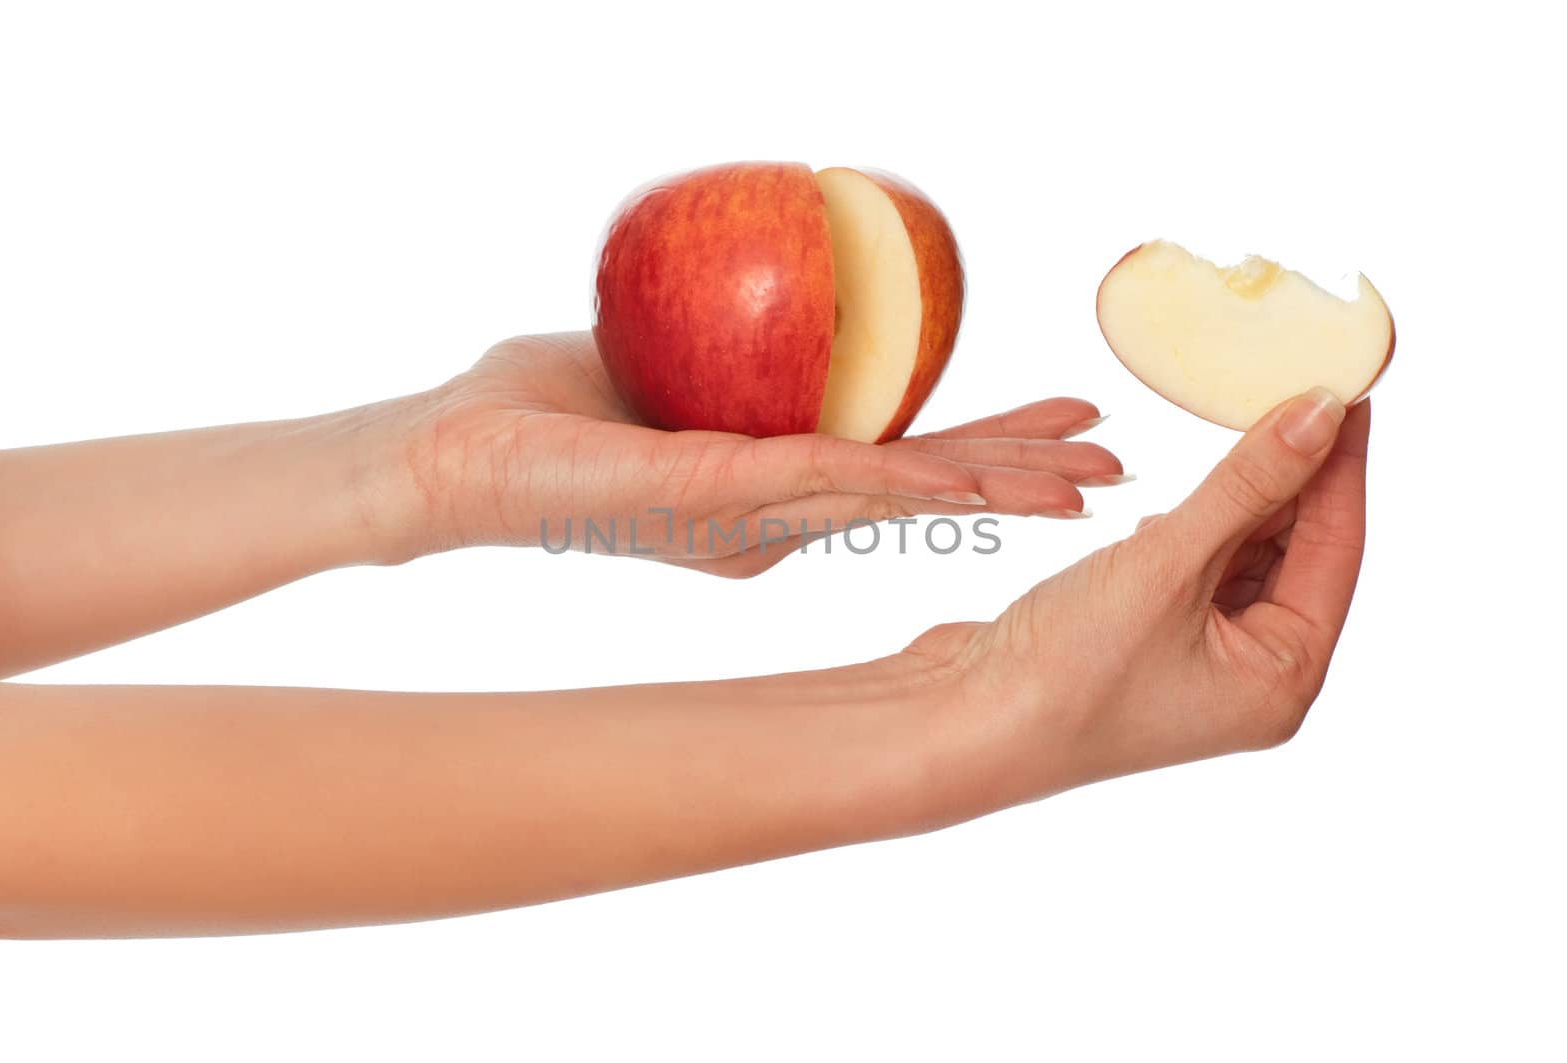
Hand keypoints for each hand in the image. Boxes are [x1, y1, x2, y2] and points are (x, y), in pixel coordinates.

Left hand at [399, 332, 1128, 575]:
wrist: (453, 458)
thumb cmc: (541, 411)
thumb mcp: (653, 373)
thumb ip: (724, 368)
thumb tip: (774, 325)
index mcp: (765, 495)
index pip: (894, 467)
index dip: (982, 452)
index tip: (1061, 430)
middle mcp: (771, 520)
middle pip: (917, 492)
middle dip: (1020, 481)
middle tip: (1116, 468)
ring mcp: (749, 518)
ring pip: (895, 498)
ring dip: (995, 490)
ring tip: (1085, 486)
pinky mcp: (715, 501)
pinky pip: (829, 481)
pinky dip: (911, 478)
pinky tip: (977, 479)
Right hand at [912, 390, 1368, 813]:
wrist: (962, 723)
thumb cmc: (1067, 674)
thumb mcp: (1166, 564)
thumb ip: (1247, 485)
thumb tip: (1321, 412)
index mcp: (1283, 679)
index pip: (1337, 549)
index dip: (1340, 463)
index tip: (1341, 386)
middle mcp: (1252, 676)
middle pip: (1296, 551)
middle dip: (1292, 473)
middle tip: (1291, 386)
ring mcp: (1198, 661)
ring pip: (1242, 555)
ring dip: (1239, 495)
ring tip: (1243, 419)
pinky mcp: (1148, 640)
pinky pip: (1195, 567)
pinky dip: (1195, 524)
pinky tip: (1183, 494)